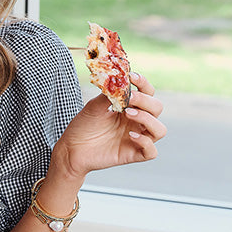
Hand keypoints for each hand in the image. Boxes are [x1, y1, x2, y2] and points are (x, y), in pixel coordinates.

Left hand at [51, 72, 166, 180]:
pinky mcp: (133, 154)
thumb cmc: (83, 126)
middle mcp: (136, 122)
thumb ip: (109, 93)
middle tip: (129, 98)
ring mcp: (137, 139)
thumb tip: (119, 77)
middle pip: (157, 108)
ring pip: (160, 130)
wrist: (72, 148)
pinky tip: (130, 136)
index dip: (143, 84)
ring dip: (148, 119)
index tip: (131, 77)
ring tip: (128, 114)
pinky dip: (145, 142)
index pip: (148, 93)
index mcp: (130, 107)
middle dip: (145, 101)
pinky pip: (151, 151)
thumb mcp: (94, 105)